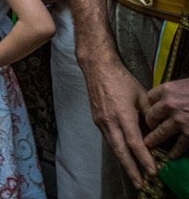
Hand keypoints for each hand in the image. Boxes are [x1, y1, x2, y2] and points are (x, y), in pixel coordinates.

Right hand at [84, 55, 154, 186]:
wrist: (97, 69)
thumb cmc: (121, 80)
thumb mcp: (141, 96)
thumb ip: (149, 115)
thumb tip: (155, 132)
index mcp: (122, 115)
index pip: (135, 143)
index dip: (144, 159)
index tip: (152, 172)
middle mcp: (110, 122)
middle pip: (121, 151)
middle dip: (131, 169)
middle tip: (140, 184)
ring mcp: (101, 121)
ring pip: (113, 147)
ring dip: (123, 162)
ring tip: (133, 175)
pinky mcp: (97, 120)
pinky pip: (109, 139)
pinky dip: (117, 150)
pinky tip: (124, 156)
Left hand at [144, 78, 188, 159]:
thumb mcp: (186, 84)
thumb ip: (177, 90)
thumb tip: (173, 94)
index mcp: (168, 89)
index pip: (150, 97)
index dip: (151, 104)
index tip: (151, 108)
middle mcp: (169, 104)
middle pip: (151, 115)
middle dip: (150, 122)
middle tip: (150, 126)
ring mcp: (179, 120)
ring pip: (161, 131)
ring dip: (155, 139)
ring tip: (149, 144)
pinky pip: (179, 144)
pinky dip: (176, 151)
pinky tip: (172, 155)